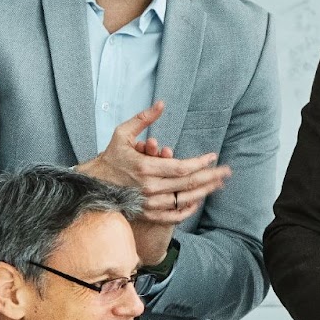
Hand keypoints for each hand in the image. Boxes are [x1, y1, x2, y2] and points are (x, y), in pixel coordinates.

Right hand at [78, 100, 231, 221]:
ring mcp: (149, 203)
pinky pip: (172, 216)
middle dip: (210, 177)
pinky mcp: (147, 214)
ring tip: (218, 185)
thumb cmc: (110, 157)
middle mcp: (149, 188)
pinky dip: (187, 210)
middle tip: (226, 172)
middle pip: (187, 184)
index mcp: (145, 168)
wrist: (93, 185)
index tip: (212, 157)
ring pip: (183, 200)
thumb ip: (144, 119)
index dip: (200, 163)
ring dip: (203, 192)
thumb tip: (161, 103)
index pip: (180, 167)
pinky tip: (197, 202)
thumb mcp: (122, 133)